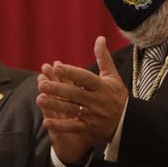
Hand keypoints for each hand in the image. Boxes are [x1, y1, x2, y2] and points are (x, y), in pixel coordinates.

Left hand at [39, 36, 130, 150]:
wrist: (128, 121)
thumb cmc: (117, 95)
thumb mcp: (112, 76)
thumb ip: (104, 58)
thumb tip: (100, 38)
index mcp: (102, 86)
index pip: (85, 78)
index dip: (71, 72)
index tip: (57, 67)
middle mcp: (97, 100)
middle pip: (75, 94)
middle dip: (57, 89)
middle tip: (41, 84)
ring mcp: (93, 115)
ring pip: (71, 109)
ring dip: (55, 104)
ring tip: (39, 99)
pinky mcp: (89, 128)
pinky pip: (73, 127)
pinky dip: (60, 125)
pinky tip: (46, 122)